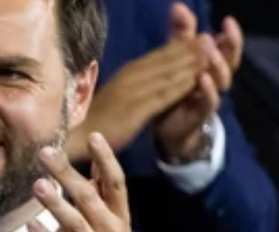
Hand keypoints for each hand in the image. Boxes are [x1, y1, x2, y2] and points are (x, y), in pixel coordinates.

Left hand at [30, 136, 161, 231]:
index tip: (95, 135)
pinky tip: (31, 225)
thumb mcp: (111, 231)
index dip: (106, 159)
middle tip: (46, 152)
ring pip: (75, 223)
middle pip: (90, 197)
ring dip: (55, 203)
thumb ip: (102, 202)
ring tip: (36, 184)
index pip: (116, 184)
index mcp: (119, 220)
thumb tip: (97, 168)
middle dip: (68, 173)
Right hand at [65, 38, 202, 161]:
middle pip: (165, 60)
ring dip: (190, 63)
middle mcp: (131, 78)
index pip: (157, 56)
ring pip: (167, 75)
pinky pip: (163, 95)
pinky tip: (196, 80)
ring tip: (211, 53)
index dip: (179, 46)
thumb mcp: (116, 94)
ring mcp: (133, 93)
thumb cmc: (94, 118)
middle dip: (189, 49)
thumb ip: (133, 84)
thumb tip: (150, 75)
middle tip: (211, 39)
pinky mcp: (136, 110)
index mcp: (126, 73)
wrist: (75, 138)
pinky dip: (180, 86)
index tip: (198, 38)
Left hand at [155, 4, 242, 162]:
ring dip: (218, 66)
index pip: (225, 45)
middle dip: (230, 45)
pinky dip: (207, 90)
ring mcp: (209, 95)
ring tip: (211, 54)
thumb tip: (178, 6)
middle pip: (229, 59)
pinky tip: (202, 79)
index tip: (227, 20)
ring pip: (221, 79)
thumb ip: (180, 34)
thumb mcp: (175, 58)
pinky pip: (208, 101)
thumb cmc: (174, 87)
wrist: (164, 124)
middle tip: (225, 32)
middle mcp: (214, 78)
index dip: (229, 34)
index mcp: (210, 63)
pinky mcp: (199, 113)